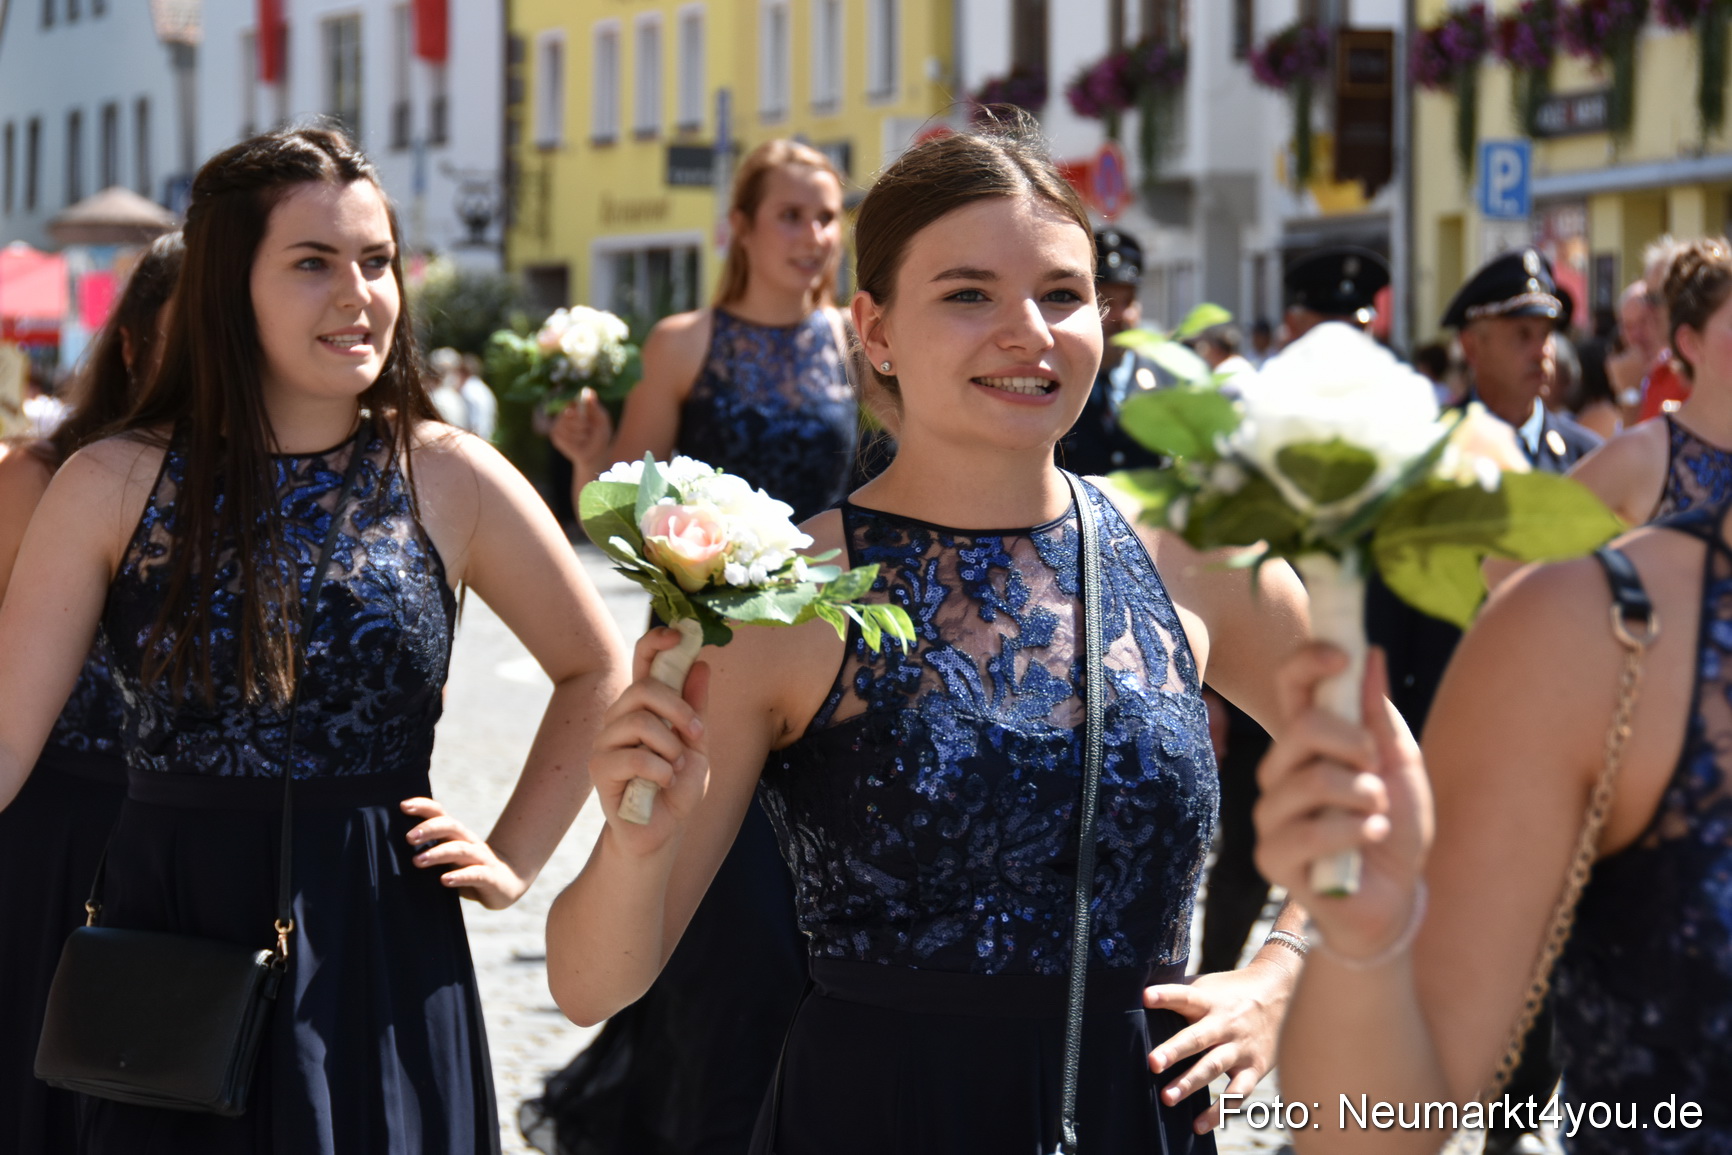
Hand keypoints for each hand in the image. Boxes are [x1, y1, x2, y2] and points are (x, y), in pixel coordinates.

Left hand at [401, 797, 531, 909]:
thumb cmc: (467, 870)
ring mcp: (481, 858)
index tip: (403, 806)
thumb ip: (428, 852)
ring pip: (460, 849)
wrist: (506, 884)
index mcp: (457, 835)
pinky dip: (460, 876)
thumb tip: (388, 850)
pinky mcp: (490, 877)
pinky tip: (445, 880)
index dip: (424, 806)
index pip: (440, 814)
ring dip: (438, 853)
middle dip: (429, 829)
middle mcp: (469, 842)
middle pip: (451, 826)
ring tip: (417, 861)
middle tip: (408, 838)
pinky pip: (475, 874)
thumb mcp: (447, 858)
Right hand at [549, 388, 612, 469]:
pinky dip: (575, 440)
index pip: (570, 399)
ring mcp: (558, 424)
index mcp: (575, 406)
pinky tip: (579, 443)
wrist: (595, 454)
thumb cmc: (600, 435)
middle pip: (567, 412)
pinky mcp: (556, 437)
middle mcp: (564, 413)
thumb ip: (595, 407)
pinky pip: (564, 436)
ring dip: (580, 433)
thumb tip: (589, 390)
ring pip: (566, 426)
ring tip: (585, 437)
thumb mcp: (602, 420)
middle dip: (581, 423)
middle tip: (588, 428)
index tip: (584, 413)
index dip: (576, 406)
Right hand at [590, 628, 710, 855]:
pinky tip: (664, 782)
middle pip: (643, 687)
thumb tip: (701, 664)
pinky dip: (661, 770)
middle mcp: (620, 717)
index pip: (641, 661)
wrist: (662, 832)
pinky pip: (634, 756)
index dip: (657, 642)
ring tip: (676, 767)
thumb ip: (697, 707)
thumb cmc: (676, 786)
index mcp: (644, 706)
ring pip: (639, 720)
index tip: (680, 634)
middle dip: (678, 708)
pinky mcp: (599, 768)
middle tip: (697, 732)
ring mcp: (606, 741)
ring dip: (670, 746)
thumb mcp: (697, 743)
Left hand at [1145, 955, 1294, 1131]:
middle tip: (1152, 1063)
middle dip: (1175, 1050)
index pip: (1185, 995)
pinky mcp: (1254, 1067)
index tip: (1144, 997)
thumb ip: (1178, 993)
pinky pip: (1236, 1093)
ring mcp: (1240, 1047)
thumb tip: (1135, 994)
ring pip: (1214, 1066)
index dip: (1165, 995)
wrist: (1281, 992)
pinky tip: (1198, 1124)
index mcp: (1209, 1000)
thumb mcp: (1207, 985)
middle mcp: (1224, 1023)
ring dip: (1190, 1083)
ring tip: (1167, 1098)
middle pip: (1198, 1037)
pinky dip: (1218, 1110)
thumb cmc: (1229, 992)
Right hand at [1253, 644, 1431, 960]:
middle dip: (1352, 741)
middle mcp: (1280, 771)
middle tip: (1376, 765)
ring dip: (1361, 795)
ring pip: (1310, 780)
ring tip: (1378, 814)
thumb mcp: (1400, 765)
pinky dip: (1352, 832)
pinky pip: (1308, 831)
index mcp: (1307, 743)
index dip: (1308, 662)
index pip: (1289, 687)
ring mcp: (1271, 814)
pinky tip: (1368, 840)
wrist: (1394, 899)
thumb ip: (1380, 715)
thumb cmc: (1392, 828)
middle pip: (1301, 727)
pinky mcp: (1272, 856)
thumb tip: (1370, 653)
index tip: (1342, 657)